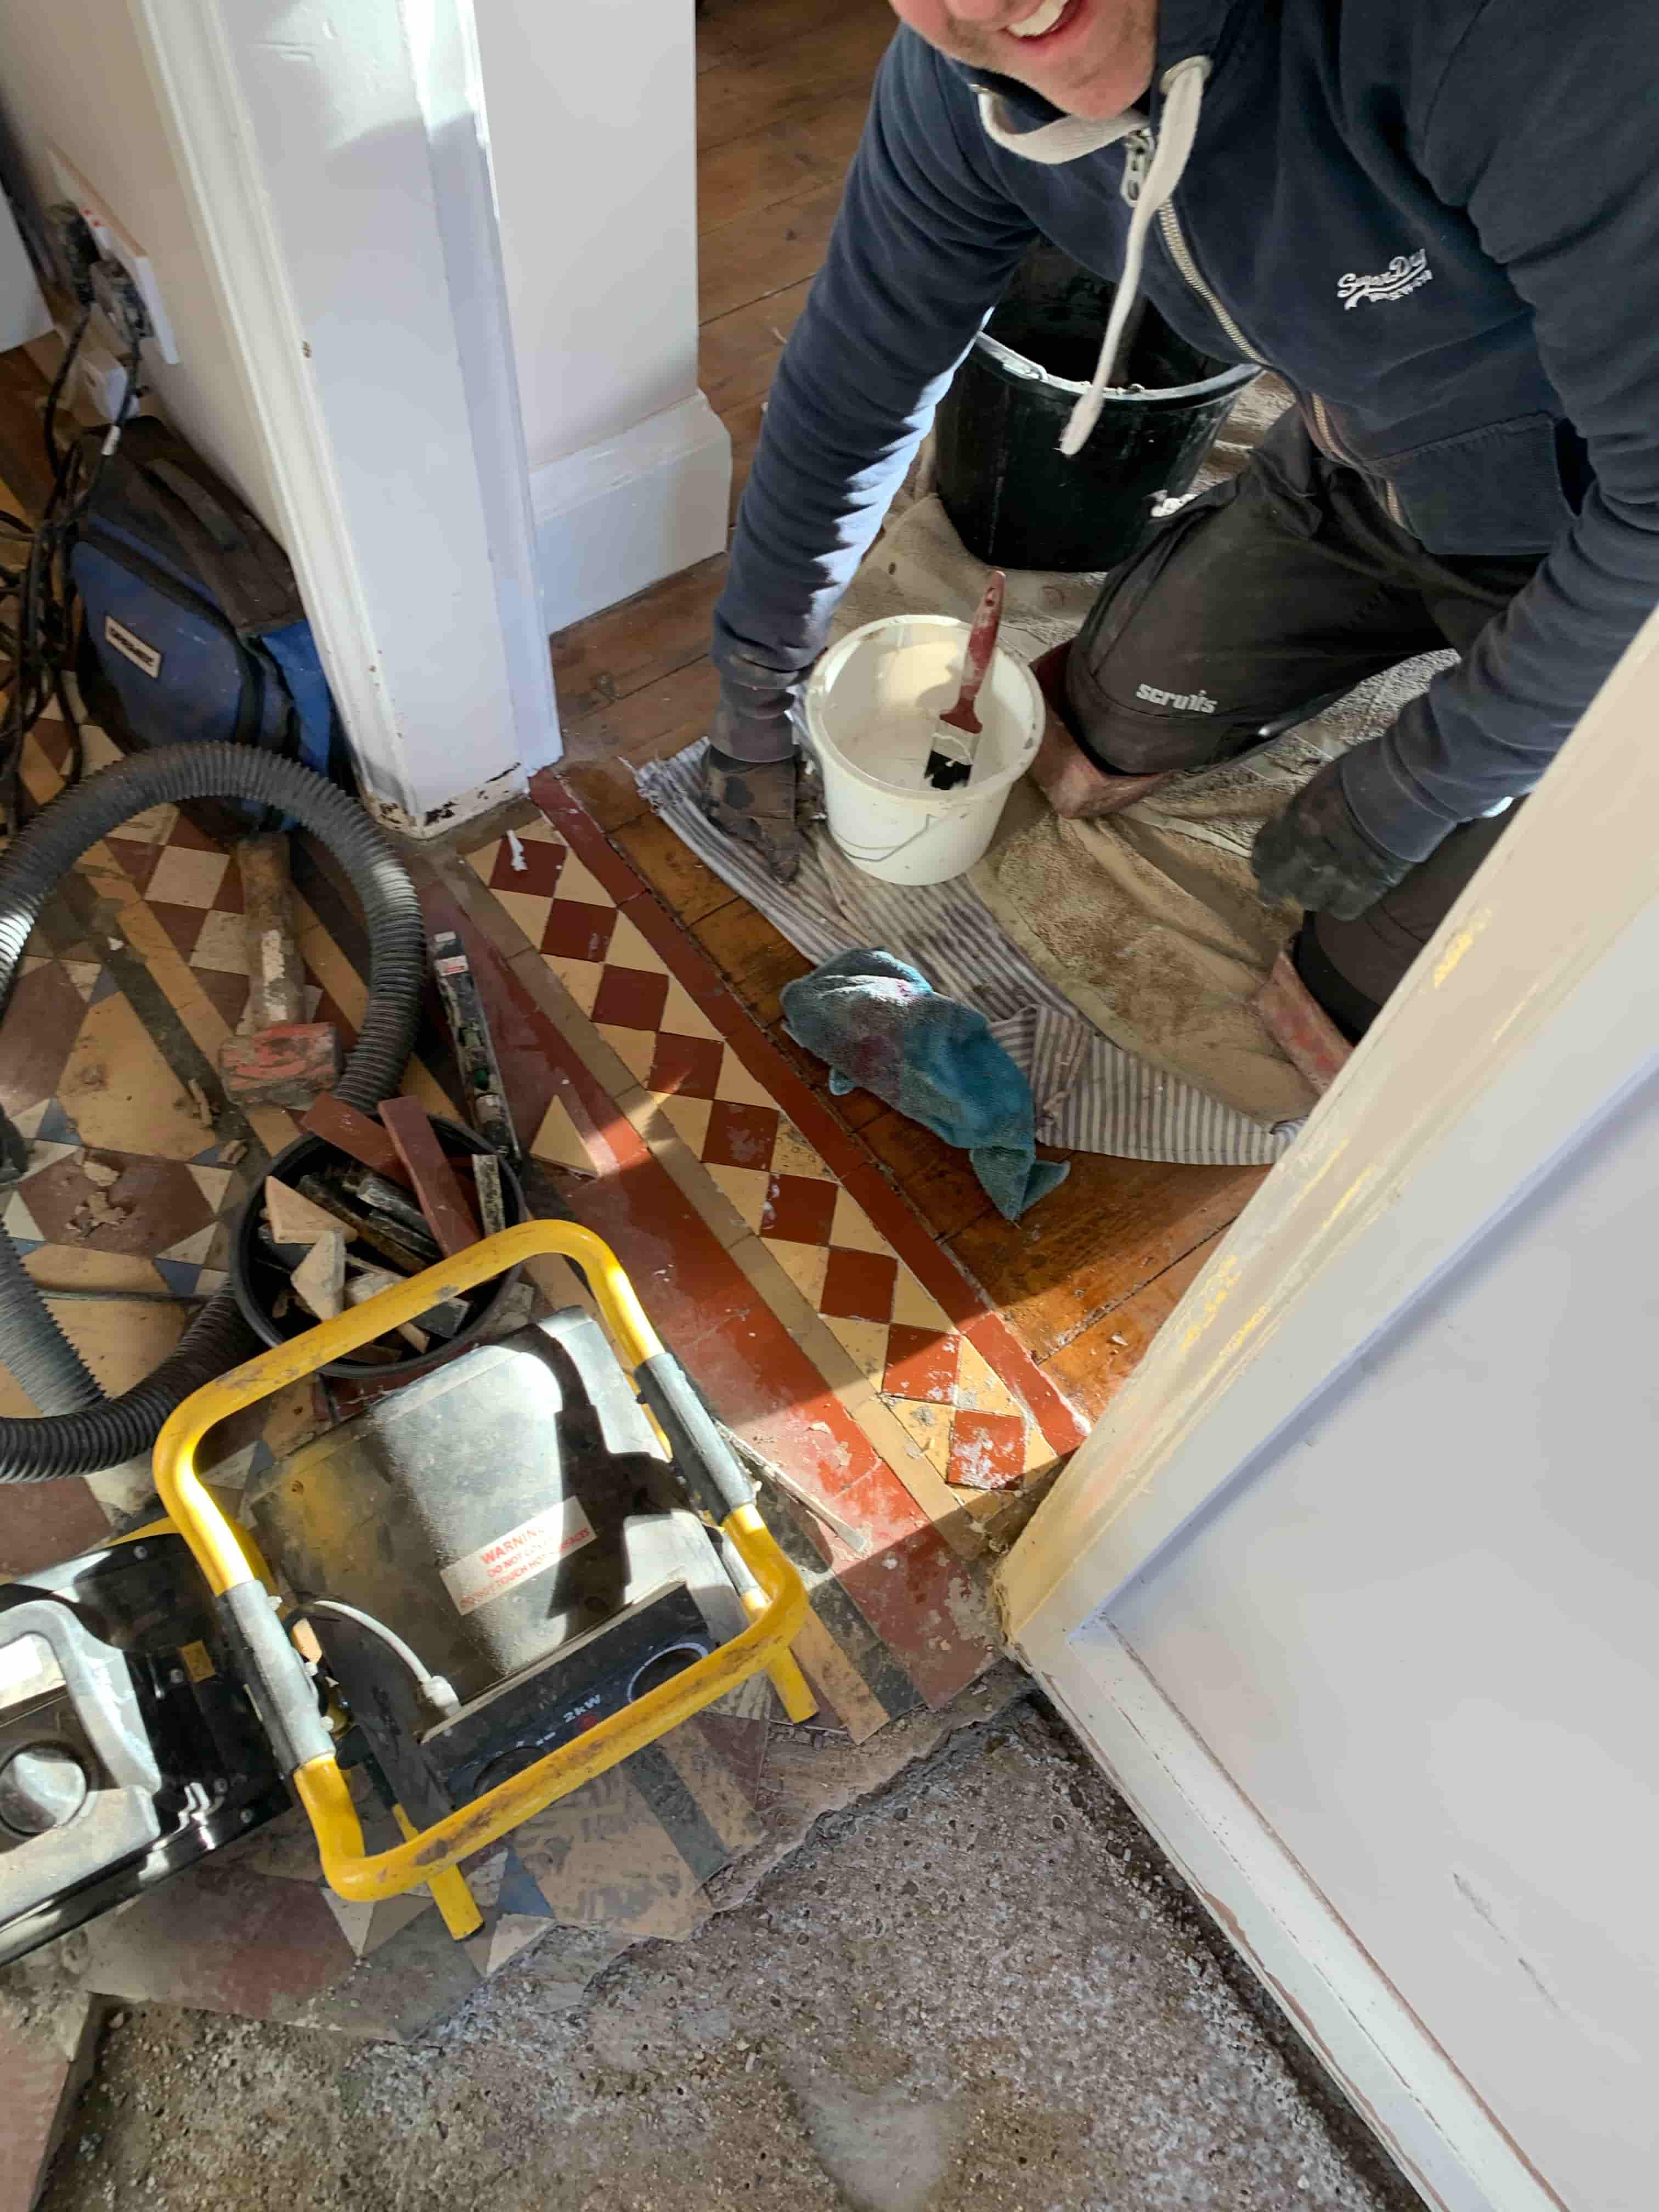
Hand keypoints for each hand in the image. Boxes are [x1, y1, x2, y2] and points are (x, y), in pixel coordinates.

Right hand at [699, 745, 806, 883]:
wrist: (753, 727)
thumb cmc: (761, 781)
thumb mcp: (775, 818)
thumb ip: (781, 849)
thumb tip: (784, 881)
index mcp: (722, 817)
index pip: (760, 835)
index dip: (786, 828)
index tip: (804, 817)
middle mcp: (722, 797)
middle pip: (767, 812)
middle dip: (791, 804)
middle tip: (806, 794)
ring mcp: (731, 773)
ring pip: (772, 790)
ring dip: (793, 785)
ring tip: (803, 775)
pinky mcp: (742, 752)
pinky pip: (769, 769)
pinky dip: (786, 768)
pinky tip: (796, 762)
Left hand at [1252, 758, 1416, 919]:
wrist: (1412, 782)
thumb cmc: (1369, 770)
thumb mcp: (1321, 783)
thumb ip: (1302, 810)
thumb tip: (1293, 825)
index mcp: (1294, 820)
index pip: (1264, 852)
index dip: (1263, 863)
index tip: (1263, 869)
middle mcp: (1308, 851)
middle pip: (1278, 885)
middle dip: (1273, 891)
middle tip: (1271, 897)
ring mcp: (1336, 872)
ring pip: (1310, 900)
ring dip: (1312, 894)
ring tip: (1319, 888)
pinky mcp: (1366, 886)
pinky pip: (1344, 909)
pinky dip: (1343, 904)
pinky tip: (1346, 897)